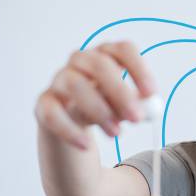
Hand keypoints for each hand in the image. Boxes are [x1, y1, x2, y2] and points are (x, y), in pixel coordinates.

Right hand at [35, 41, 156, 149]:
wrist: (74, 129)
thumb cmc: (107, 108)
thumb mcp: (126, 107)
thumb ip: (137, 106)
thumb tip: (145, 109)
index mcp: (106, 56)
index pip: (123, 50)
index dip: (138, 69)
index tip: (151, 93)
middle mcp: (81, 62)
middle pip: (99, 64)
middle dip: (120, 92)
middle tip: (136, 117)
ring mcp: (60, 80)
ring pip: (74, 84)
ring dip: (99, 110)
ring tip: (116, 132)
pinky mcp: (44, 103)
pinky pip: (52, 113)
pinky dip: (70, 130)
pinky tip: (85, 145)